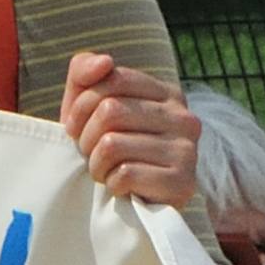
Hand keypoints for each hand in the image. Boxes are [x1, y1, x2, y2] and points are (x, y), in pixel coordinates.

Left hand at [59, 52, 199, 206]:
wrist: (127, 203)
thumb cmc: (104, 147)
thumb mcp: (86, 104)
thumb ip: (85, 72)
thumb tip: (104, 61)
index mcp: (166, 93)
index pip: (111, 79)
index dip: (81, 105)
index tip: (76, 127)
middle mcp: (185, 118)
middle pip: (109, 112)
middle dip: (86, 137)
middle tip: (92, 153)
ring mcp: (188, 151)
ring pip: (112, 145)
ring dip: (96, 164)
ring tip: (106, 170)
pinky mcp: (182, 183)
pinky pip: (124, 174)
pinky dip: (111, 184)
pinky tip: (121, 187)